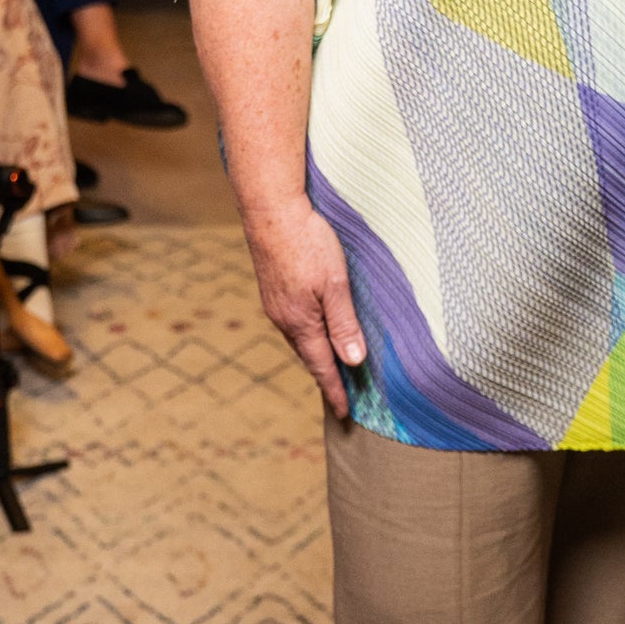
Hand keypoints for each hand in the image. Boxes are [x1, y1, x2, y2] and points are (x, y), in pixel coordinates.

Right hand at [242, 198, 365, 416]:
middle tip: (341, 396)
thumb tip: (353, 362)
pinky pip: (291, 324)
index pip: (322, 366)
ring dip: (315, 356)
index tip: (344, 413)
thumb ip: (344, 323)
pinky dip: (306, 337)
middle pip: (309, 357)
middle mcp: (284, 319)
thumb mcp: (335, 284)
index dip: (335, 390)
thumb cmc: (307, 243)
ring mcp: (275, 305)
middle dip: (325, 377)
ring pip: (299, 340)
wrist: (271, 211)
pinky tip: (313, 331)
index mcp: (302, 322)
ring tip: (330, 369)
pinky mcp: (272, 290)